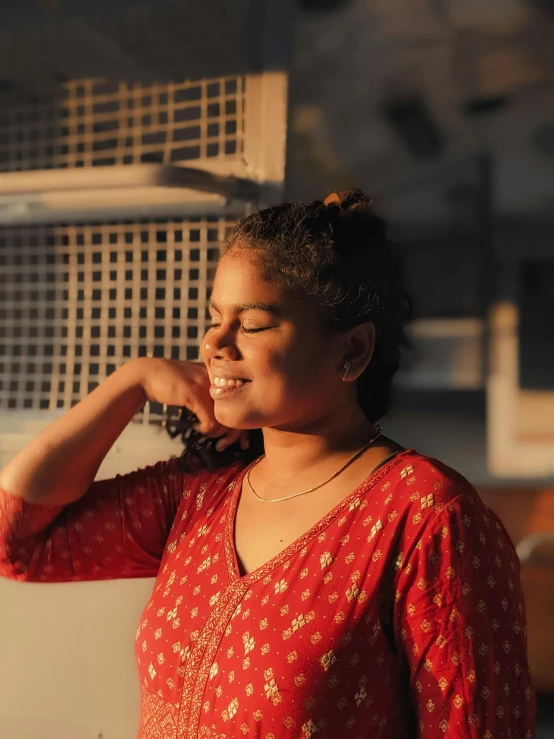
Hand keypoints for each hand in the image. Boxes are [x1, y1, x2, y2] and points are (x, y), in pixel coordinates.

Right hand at [133, 358, 248, 451]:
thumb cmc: (173, 384)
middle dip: (234, 435)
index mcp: (222, 375)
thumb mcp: (199, 386)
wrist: (147, 375)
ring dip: (217, 434)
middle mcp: (218, 377)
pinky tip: (196, 427)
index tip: (240, 440)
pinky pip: (211, 421)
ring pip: (225, 418)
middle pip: (238, 410)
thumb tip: (231, 425)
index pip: (242, 401)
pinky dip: (205, 429)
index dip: (243, 424)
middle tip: (224, 445)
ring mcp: (206, 385)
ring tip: (207, 434)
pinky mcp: (194, 394)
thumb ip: (215, 397)